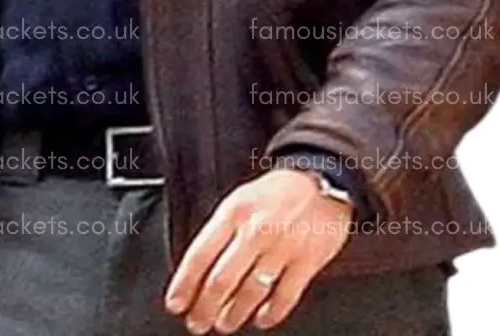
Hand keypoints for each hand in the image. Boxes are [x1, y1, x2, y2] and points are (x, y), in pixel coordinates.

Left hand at [163, 168, 352, 332]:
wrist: (323, 178)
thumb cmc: (277, 192)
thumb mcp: (241, 199)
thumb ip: (221, 231)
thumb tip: (199, 270)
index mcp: (235, 211)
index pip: (201, 254)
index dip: (185, 284)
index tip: (177, 303)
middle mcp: (256, 230)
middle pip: (222, 280)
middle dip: (205, 308)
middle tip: (198, 323)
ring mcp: (282, 247)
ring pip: (250, 293)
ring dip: (233, 315)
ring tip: (224, 323)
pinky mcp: (307, 261)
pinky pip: (284, 297)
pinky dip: (271, 314)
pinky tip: (261, 318)